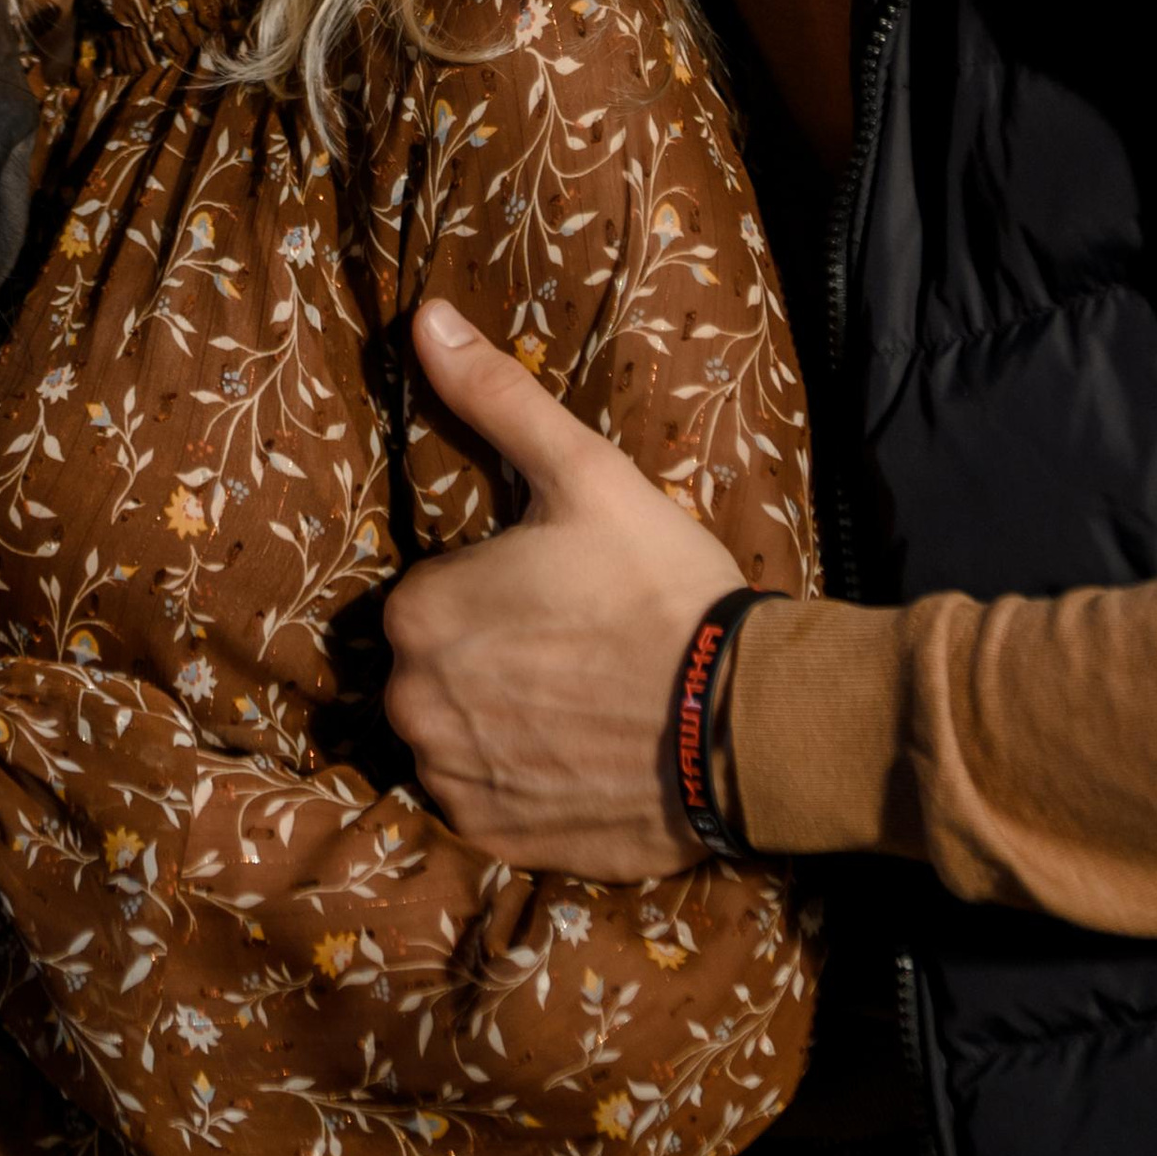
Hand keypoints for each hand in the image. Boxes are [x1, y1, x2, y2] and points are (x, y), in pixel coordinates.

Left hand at [382, 298, 746, 880]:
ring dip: (497, 720)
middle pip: (433, 668)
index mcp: (420, 613)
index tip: (554, 590)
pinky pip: (483, 802)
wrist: (742, 720)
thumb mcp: (584, 472)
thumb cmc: (659, 585)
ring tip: (583, 701)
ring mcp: (454, 780)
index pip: (428, 595)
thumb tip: (424, 316)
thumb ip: (495, 397)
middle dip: (486, 655)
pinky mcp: (497, 839)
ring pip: (452, 735)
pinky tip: (582, 754)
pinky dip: (521, 782)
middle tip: (574, 644)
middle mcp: (414, 705)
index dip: (490, 587)